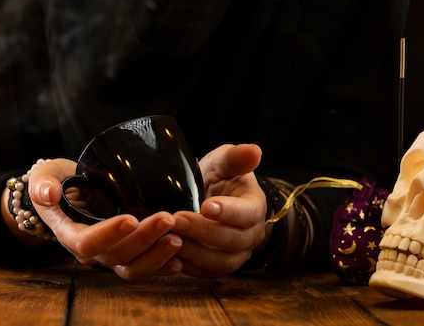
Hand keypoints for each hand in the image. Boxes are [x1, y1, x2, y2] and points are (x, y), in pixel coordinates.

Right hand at [27, 159, 183, 279]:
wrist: (62, 195)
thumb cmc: (54, 183)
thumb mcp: (43, 177)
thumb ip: (42, 184)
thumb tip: (49, 192)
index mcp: (70, 234)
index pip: (88, 242)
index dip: (110, 234)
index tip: (131, 218)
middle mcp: (91, 250)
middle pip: (118, 255)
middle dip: (144, 240)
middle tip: (168, 219)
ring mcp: (108, 255)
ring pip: (132, 267)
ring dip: (157, 255)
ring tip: (178, 237)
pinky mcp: (124, 254)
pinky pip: (143, 267)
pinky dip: (162, 266)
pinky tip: (181, 257)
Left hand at [171, 143, 265, 277]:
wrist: (207, 196)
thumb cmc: (218, 177)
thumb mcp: (224, 161)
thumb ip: (236, 157)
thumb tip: (254, 151)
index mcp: (254, 206)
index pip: (248, 213)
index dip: (228, 212)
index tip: (206, 205)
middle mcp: (250, 235)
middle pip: (233, 241)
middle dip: (203, 231)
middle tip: (176, 219)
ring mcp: (236, 254)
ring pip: (220, 262)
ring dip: (194, 252)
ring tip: (169, 238)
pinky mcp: (217, 266)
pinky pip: (206, 273)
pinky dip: (188, 267)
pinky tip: (169, 254)